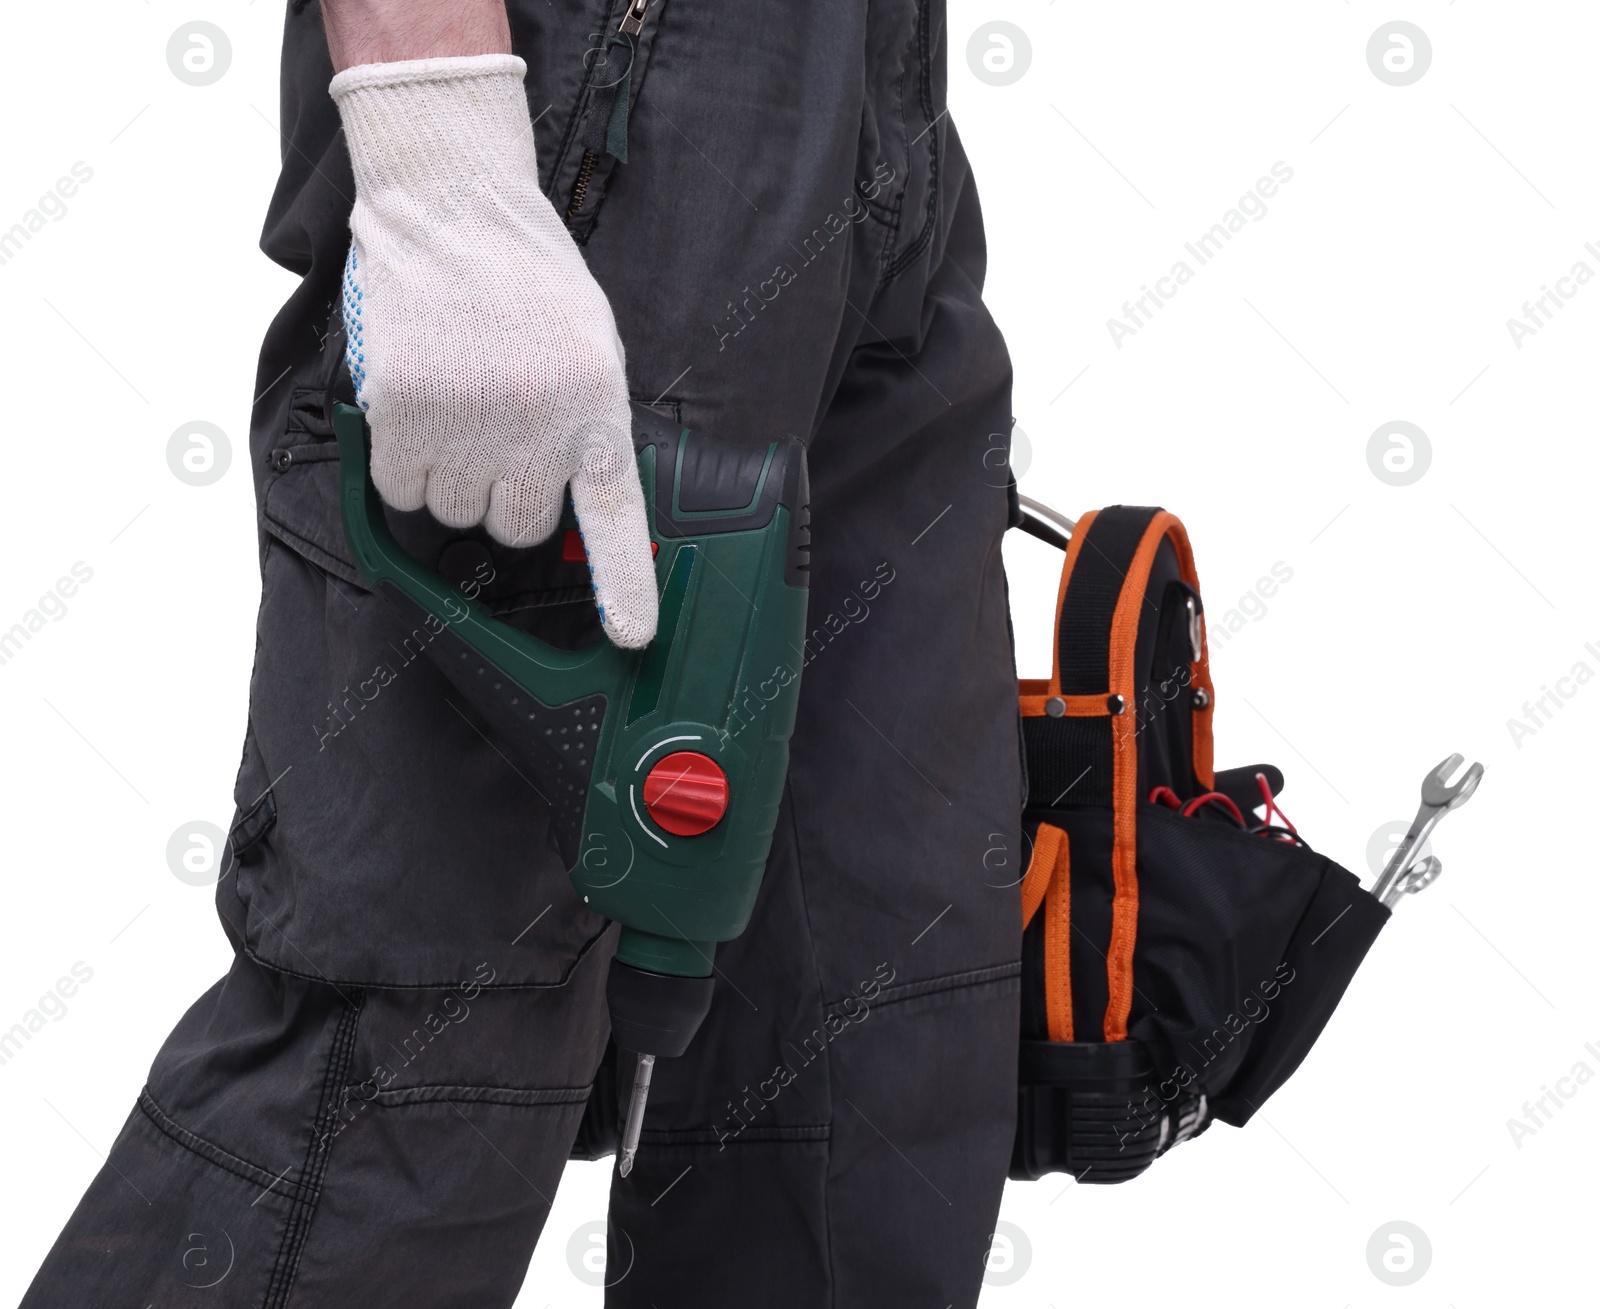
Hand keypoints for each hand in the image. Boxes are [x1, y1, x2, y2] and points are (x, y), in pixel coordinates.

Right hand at [332, 54, 657, 647]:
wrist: (452, 205)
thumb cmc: (528, 279)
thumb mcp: (590, 347)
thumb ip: (587, 424)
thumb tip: (574, 502)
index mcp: (595, 405)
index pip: (615, 516)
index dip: (624, 586)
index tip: (630, 638)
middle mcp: (535, 421)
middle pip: (517, 527)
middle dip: (506, 497)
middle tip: (500, 437)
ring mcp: (466, 420)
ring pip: (455, 513)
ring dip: (452, 479)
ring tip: (459, 407)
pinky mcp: (403, 411)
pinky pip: (400, 489)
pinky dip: (403, 465)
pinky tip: (418, 408)